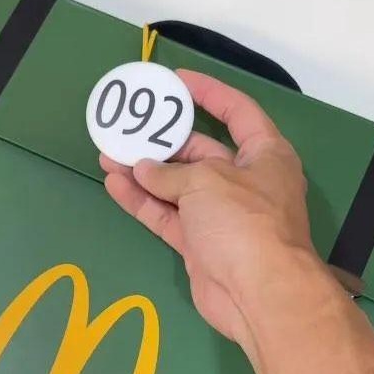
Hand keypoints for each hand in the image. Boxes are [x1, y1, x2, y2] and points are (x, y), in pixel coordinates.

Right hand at [101, 69, 318, 345]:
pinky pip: (167, 215)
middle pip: (202, 151)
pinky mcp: (201, 244)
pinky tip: (114, 185)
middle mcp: (246, 181)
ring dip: (145, 172)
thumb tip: (144, 169)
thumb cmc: (245, 222)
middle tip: (127, 128)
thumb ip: (172, 173)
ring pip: (178, 186)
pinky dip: (143, 201)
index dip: (210, 93)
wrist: (260, 294)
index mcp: (266, 154)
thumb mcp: (207, 181)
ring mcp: (223, 215)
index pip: (238, 112)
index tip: (178, 80)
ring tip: (107, 155)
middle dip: (164, 141)